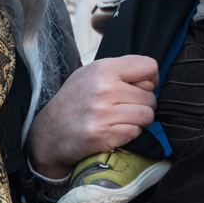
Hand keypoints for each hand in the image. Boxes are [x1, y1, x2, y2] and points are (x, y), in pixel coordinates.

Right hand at [27, 55, 158, 178]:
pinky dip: (129, 134)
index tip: (141, 86)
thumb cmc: (74, 101)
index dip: (150, 78)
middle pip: (150, 96)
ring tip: (122, 119)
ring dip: (139, 120)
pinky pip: (136, 133)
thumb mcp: (89, 74)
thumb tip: (152, 76)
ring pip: (147, 115)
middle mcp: (104, 89)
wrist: (50, 133)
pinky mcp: (106, 135)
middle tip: (126, 107)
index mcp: (102, 69)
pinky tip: (114, 130)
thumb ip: (119, 70)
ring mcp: (105, 114)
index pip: (149, 67)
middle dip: (143, 104)